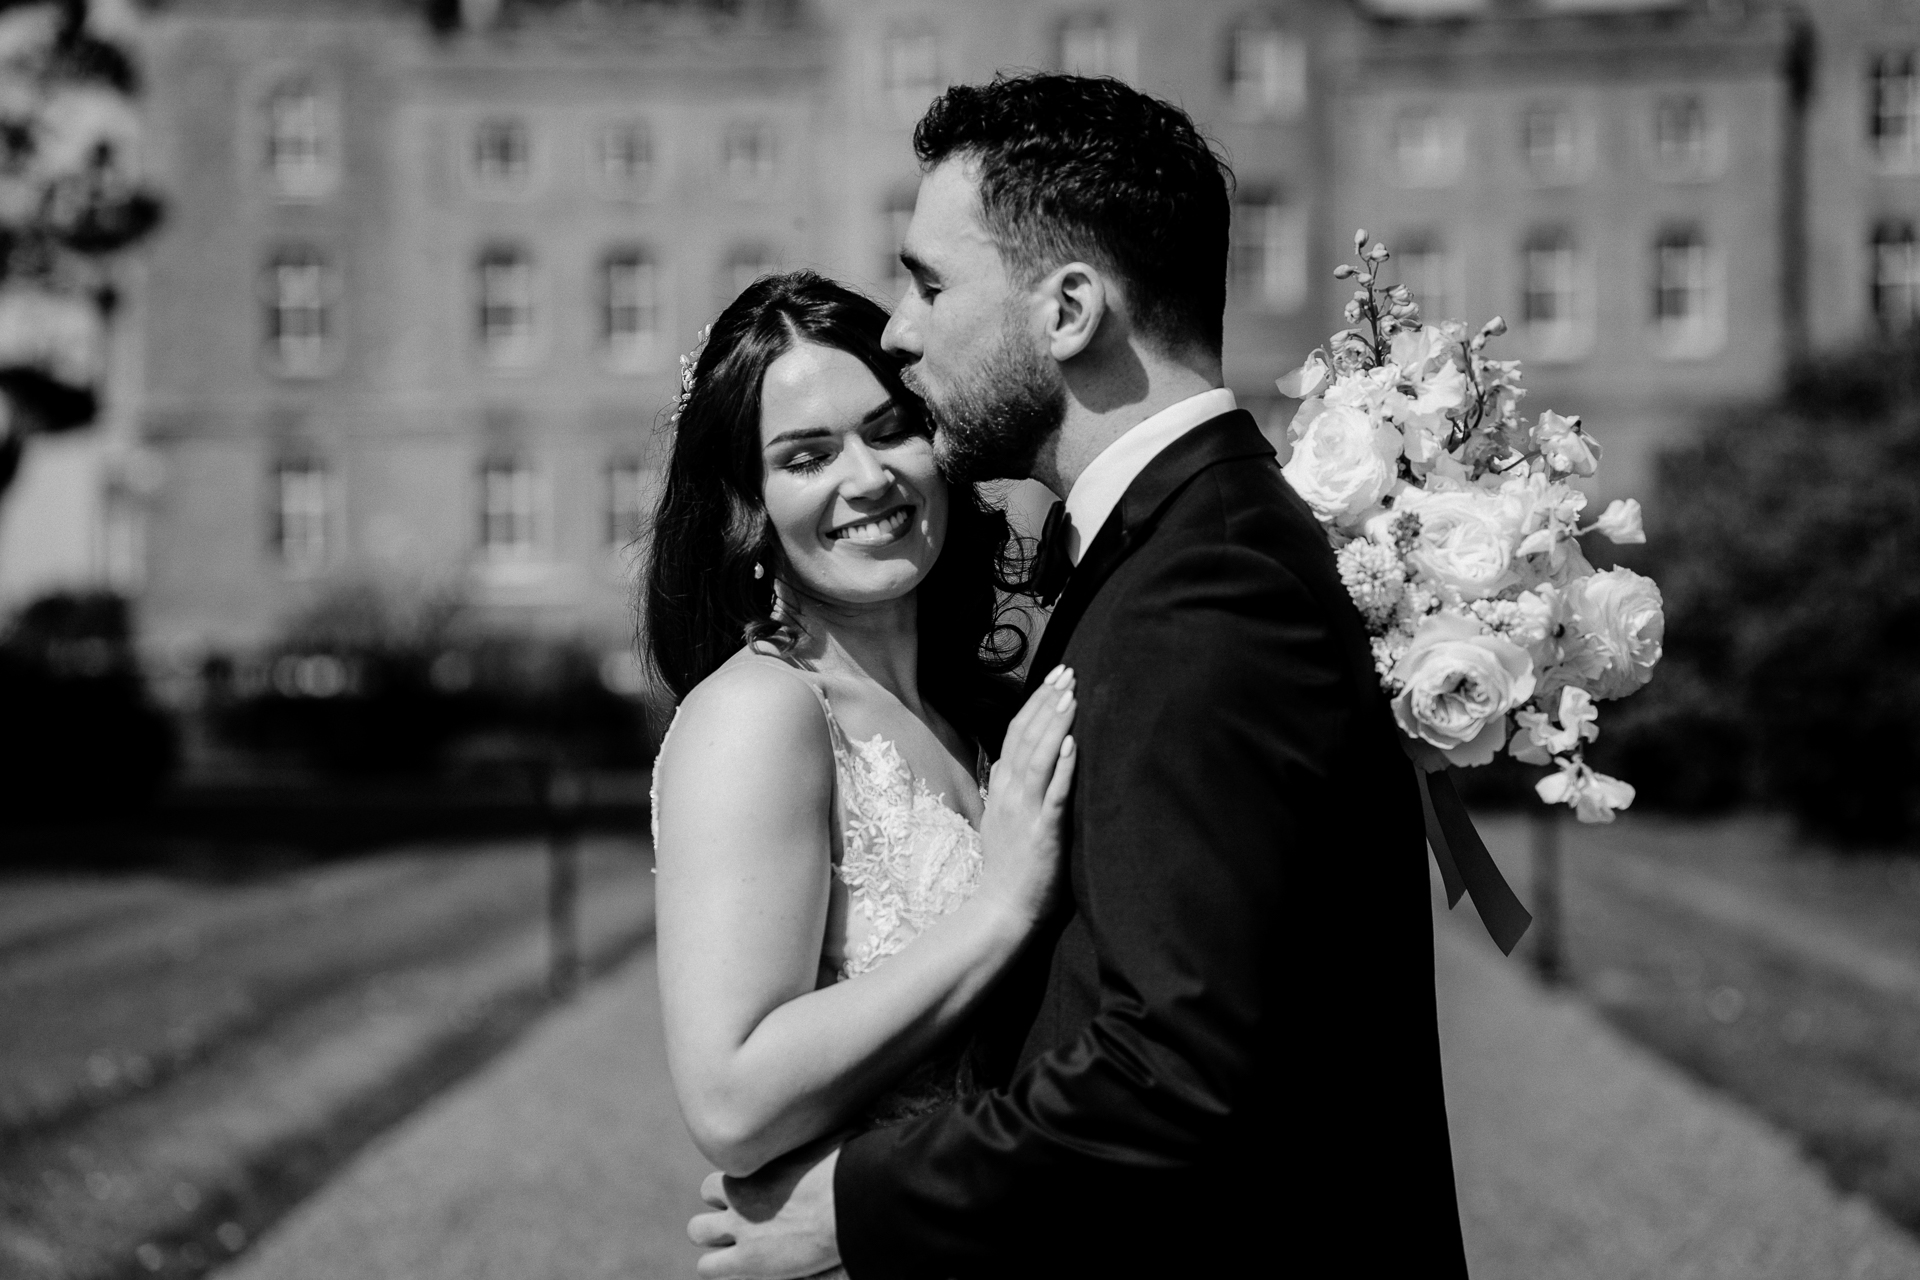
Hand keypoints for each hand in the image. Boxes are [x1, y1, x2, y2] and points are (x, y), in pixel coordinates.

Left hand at [689, 1141, 840, 1279]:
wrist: (852, 1205)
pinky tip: (739, 1267)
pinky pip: (708, 1267)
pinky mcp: (747, 1261)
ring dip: (713, 1236)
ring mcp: (741, 1227)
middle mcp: (741, 1191)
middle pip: (708, 1192)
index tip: (764, 1185)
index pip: (733, 1161)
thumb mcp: (837, 1136)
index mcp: (759, 1159)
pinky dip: (718, 1267)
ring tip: (736, 1243)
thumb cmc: (853, 1167)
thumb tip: (851, 1115)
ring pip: (697, 1230)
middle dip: (722, 1202)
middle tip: (745, 1214)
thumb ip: (829, 1131)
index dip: (746, 1175)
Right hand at [976, 664, 1077, 927]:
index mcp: (1001, 787)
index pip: (1015, 733)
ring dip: (1055, 723)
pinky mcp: (1041, 832)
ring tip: (1072, 695)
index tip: (1055, 678)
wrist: (1000, 910)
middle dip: (1048, 701)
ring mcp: (1024, 811)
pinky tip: (1073, 745)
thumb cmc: (1008, 868)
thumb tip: (1012, 762)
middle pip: (1026, 736)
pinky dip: (1062, 767)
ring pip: (1038, 757)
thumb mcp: (999, 820)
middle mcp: (1009, 793)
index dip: (1035, 703)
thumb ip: (1006, 790)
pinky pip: (1053, 794)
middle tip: (1068, 673)